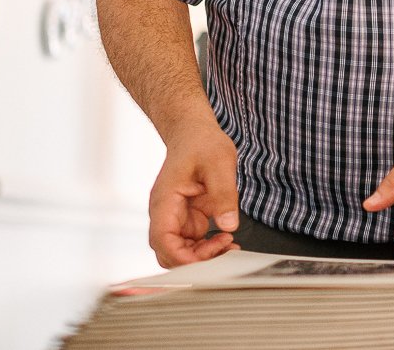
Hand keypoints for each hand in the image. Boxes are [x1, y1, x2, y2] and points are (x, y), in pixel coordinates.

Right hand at [148, 124, 240, 266]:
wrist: (195, 134)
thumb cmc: (201, 143)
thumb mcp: (219, 164)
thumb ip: (224, 195)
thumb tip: (229, 225)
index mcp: (164, 201)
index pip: (163, 241)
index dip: (184, 257)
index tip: (211, 254)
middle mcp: (165, 214)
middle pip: (169, 253)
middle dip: (197, 260)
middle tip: (226, 249)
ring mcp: (176, 218)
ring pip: (181, 252)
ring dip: (203, 256)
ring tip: (230, 246)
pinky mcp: (187, 218)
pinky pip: (192, 243)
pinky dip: (208, 247)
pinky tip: (226, 239)